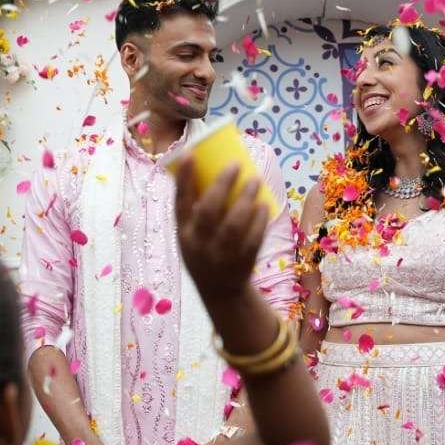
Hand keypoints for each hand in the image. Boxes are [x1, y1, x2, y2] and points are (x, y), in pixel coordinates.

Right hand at [174, 161, 267, 303]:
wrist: (219, 292)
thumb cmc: (205, 251)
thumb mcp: (192, 234)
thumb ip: (197, 210)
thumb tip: (210, 166)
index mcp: (183, 233)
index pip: (180, 203)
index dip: (184, 178)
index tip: (191, 153)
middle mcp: (198, 245)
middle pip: (209, 211)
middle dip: (222, 184)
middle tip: (236, 164)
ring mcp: (220, 256)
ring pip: (233, 225)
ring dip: (245, 199)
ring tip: (255, 179)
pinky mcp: (242, 262)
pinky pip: (252, 239)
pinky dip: (259, 221)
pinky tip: (264, 205)